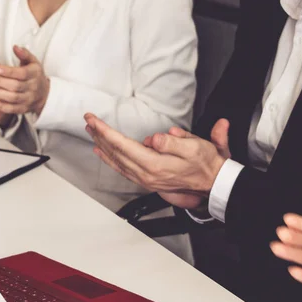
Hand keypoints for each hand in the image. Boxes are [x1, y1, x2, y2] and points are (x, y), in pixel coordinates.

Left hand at [0, 45, 49, 113]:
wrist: (45, 95)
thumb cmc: (34, 76)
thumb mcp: (33, 62)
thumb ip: (24, 54)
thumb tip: (15, 47)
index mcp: (34, 74)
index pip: (21, 74)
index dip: (7, 72)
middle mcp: (32, 88)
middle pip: (15, 86)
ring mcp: (28, 99)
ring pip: (12, 98)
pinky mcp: (23, 109)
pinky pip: (11, 109)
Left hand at [84, 114, 228, 208]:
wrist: (213, 183)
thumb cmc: (205, 163)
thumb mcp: (194, 147)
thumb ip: (171, 142)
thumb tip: (153, 138)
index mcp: (155, 165)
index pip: (122, 144)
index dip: (105, 130)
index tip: (93, 119)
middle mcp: (146, 175)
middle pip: (115, 153)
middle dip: (99, 135)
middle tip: (88, 121)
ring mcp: (146, 180)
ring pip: (116, 162)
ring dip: (102, 146)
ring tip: (91, 134)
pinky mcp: (148, 181)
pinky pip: (123, 170)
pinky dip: (110, 160)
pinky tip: (105, 154)